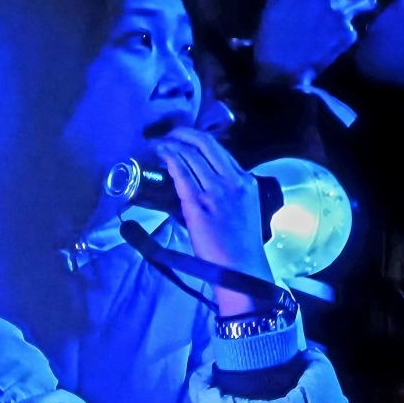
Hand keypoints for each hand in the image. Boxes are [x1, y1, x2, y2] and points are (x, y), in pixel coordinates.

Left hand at [156, 128, 273, 315]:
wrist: (241, 268)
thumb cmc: (239, 244)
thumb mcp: (243, 208)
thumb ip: (227, 191)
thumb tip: (201, 180)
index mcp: (246, 181)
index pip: (220, 150)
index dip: (197, 139)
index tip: (182, 138)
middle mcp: (233, 180)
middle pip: (205, 144)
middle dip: (182, 134)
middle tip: (166, 135)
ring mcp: (216, 191)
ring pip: (191, 155)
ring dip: (171, 144)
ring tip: (157, 143)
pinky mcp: (198, 203)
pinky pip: (181, 172)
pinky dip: (169, 158)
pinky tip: (160, 153)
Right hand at [253, 0, 378, 86]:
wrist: (282, 70)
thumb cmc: (270, 39)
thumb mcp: (269, 8)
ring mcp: (341, 13)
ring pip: (367, 0)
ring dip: (366, 2)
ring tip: (364, 6)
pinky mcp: (349, 32)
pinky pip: (356, 26)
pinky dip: (351, 29)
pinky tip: (345, 34)